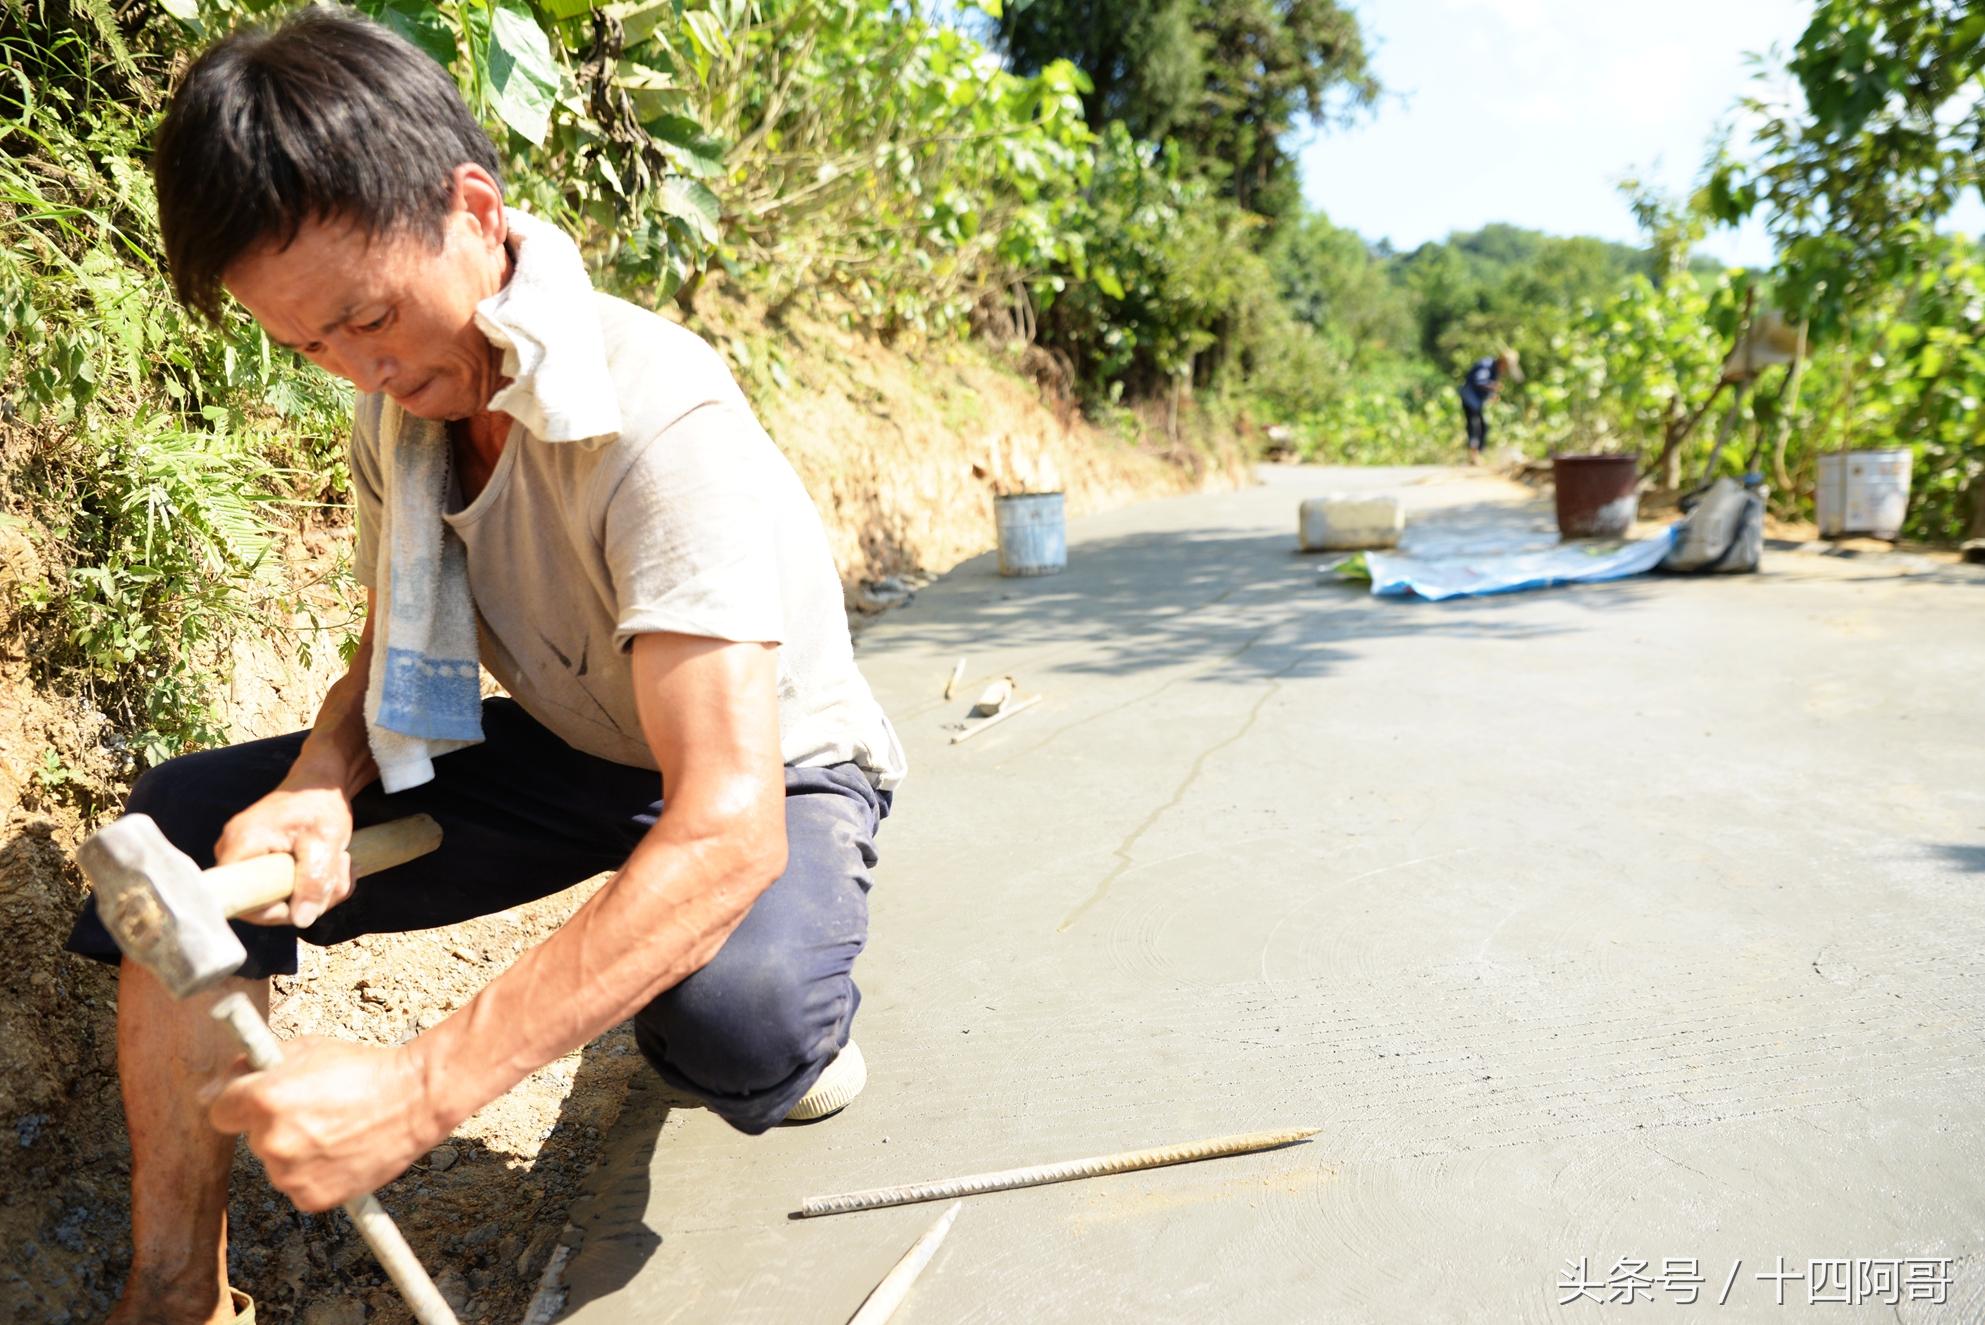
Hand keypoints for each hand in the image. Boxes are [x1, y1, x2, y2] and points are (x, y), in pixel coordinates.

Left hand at [207, 1036, 443, 1212]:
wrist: (415, 1099)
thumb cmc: (363, 1069)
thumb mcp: (307, 1048)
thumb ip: (261, 1064)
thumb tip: (226, 1080)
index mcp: (263, 1100)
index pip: (219, 1110)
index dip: (238, 1103)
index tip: (253, 1102)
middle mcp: (271, 1140)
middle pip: (253, 1137)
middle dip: (274, 1124)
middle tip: (314, 1110)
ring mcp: (290, 1174)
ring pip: (278, 1163)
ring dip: (296, 1150)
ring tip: (337, 1130)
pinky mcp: (311, 1199)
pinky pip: (299, 1185)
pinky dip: (315, 1173)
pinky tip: (342, 1151)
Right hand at [215, 780, 353, 927]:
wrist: (322, 782)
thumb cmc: (319, 804)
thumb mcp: (325, 842)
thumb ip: (314, 880)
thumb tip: (302, 920)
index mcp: (241, 846)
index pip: (241, 901)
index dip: (275, 910)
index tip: (309, 897)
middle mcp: (234, 853)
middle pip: (263, 903)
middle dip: (308, 898)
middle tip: (340, 873)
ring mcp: (247, 857)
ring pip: (280, 897)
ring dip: (319, 889)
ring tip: (340, 861)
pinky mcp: (262, 860)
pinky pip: (285, 887)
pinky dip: (315, 883)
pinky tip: (334, 865)